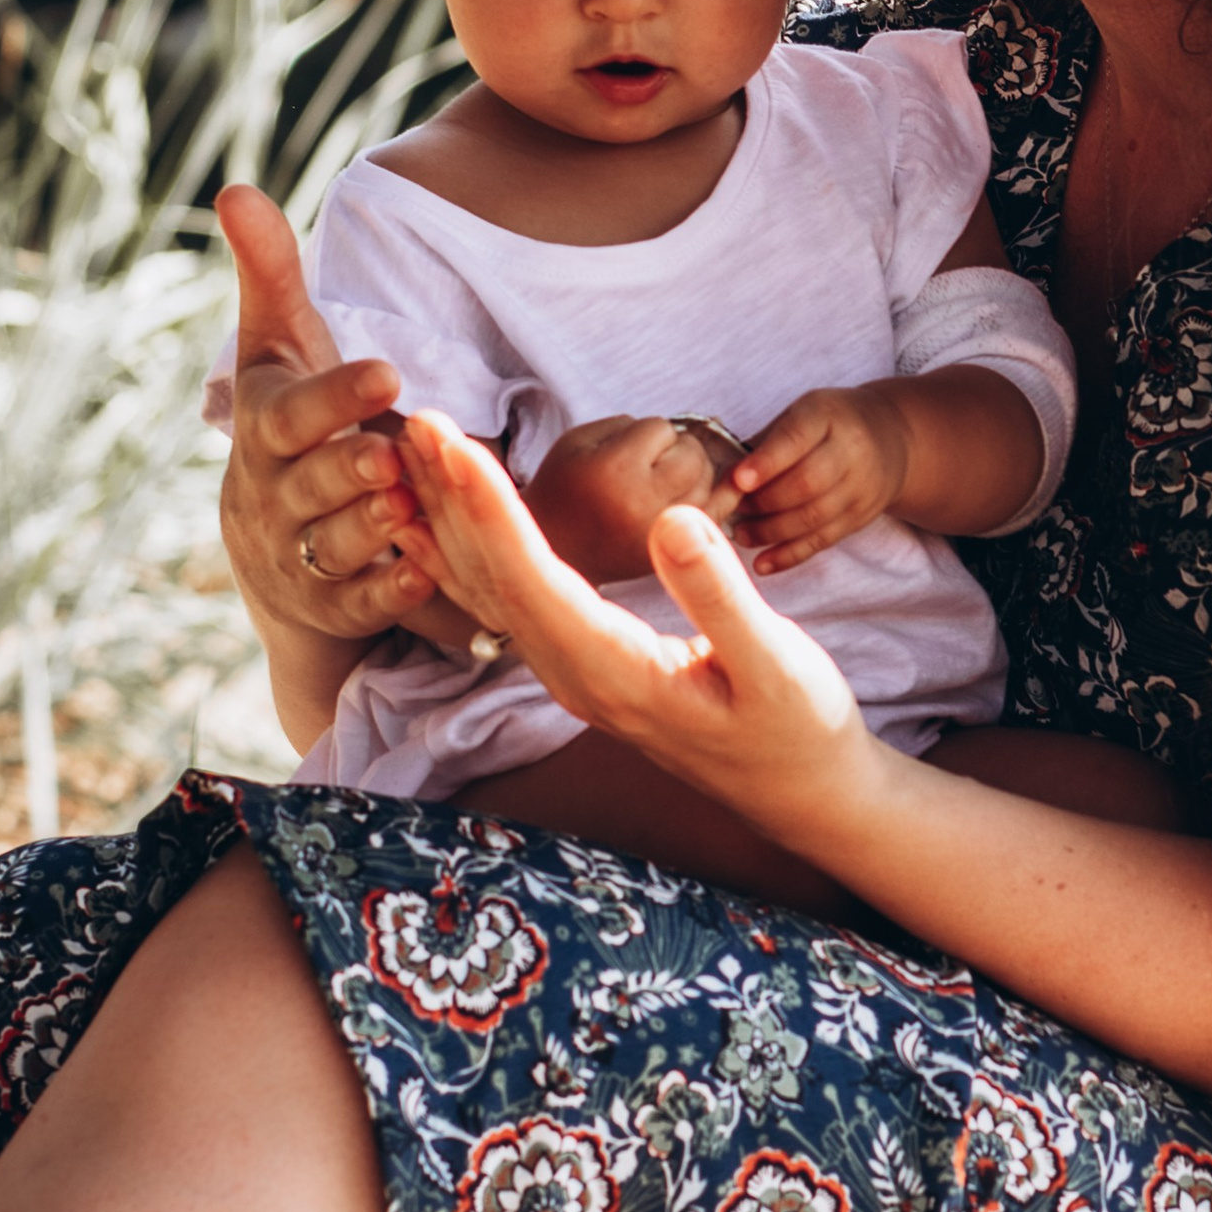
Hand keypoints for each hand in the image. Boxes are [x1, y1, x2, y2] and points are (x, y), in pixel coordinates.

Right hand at [215, 183, 430, 643]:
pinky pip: (361, 604)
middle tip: (393, 451)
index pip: (288, 412)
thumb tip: (235, 188)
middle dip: (351, 468)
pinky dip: (392, 591)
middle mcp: (273, 494)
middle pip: (312, 483)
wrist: (271, 542)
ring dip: (376, 528)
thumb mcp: (278, 348)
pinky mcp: (332, 605)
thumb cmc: (289, 419)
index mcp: (262, 428)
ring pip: (335, 546)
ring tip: (416, 507)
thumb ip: (268, 274)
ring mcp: (299, 554)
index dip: (333, 395)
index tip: (388, 369)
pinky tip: (428, 575)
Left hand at [396, 414, 892, 860]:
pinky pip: (507, 599)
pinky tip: (439, 517)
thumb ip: (721, 596)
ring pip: (490, 589)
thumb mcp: (778, 663)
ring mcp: (571, 671)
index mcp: (616, 673)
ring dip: (451, 517)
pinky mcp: (580, 660)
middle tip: (415, 422)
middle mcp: (575, 675)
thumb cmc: (796, 726)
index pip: (534, 582)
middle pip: (493, 580)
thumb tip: (671, 518)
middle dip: (452, 499)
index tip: (457, 450)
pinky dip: (469, 549)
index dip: (492, 513)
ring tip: (415, 449)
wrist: (796, 789)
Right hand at [524, 415, 736, 581]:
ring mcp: (662, 532)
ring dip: (695, 471)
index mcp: (615, 471)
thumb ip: (627, 424)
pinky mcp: (672, 552)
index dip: (648, 432)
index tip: (630, 447)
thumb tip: (681, 430)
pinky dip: (723, 496)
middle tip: (655, 460)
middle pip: (692, 455)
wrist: (554, 550)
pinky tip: (721, 485)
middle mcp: (643, 504)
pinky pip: (718, 516)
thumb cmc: (564, 487)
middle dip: (678, 448)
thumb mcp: (579, 441)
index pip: (661, 429)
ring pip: (708, 482)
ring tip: (667, 477)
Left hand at [728, 385, 907, 572]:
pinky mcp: (860, 517)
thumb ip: (765, 442)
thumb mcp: (801, 414)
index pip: (796, 438)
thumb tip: (719, 477)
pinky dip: (790, 555)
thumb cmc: (827, 424)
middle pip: (806, 483)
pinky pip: (823, 541)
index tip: (737, 480)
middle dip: (764, 502)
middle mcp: (851, 450)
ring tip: (741, 534)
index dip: (766, 462)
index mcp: (827, 415)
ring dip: (771, 531)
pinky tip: (762, 564)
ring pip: (813, 516)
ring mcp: (860, 487)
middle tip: (733, 509)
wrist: (890, 438)